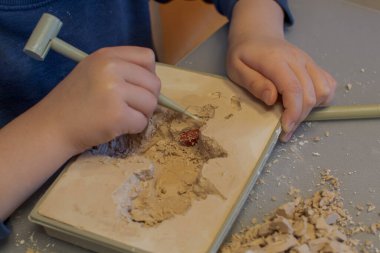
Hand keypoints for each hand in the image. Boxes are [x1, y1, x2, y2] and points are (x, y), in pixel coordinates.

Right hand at [35, 46, 160, 152]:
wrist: (52, 126)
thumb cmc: (74, 101)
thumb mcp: (93, 71)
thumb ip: (121, 69)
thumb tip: (153, 80)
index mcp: (106, 56)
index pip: (147, 57)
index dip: (148, 75)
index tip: (138, 86)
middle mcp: (111, 69)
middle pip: (154, 83)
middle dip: (147, 98)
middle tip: (130, 107)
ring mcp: (114, 92)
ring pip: (151, 103)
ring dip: (141, 114)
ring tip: (122, 116)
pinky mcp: (117, 115)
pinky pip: (142, 122)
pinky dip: (133, 128)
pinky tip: (116, 126)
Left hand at [227, 0, 335, 141]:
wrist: (257, 35)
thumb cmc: (244, 54)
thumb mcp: (237, 69)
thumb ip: (253, 83)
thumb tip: (272, 99)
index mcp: (275, 60)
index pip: (293, 88)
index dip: (293, 112)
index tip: (285, 128)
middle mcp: (297, 59)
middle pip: (310, 94)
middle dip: (299, 118)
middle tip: (284, 131)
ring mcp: (308, 61)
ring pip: (324, 90)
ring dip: (311, 110)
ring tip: (293, 117)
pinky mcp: (313, 65)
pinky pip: (328, 84)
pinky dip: (321, 99)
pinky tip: (304, 104)